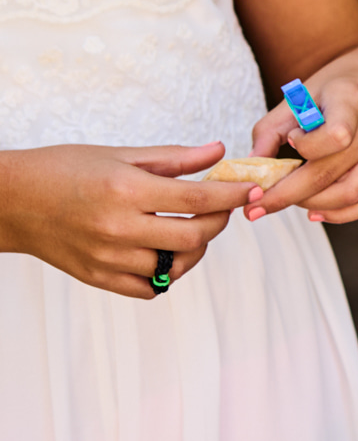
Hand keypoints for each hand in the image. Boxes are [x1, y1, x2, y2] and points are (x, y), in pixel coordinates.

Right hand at [0, 142, 259, 297]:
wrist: (11, 201)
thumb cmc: (63, 170)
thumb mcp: (117, 155)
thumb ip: (172, 159)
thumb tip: (219, 152)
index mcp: (125, 189)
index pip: (198, 196)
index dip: (232, 195)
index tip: (250, 191)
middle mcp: (120, 227)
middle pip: (195, 235)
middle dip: (218, 222)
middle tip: (220, 210)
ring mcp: (110, 257)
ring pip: (178, 264)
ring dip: (195, 248)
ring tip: (189, 230)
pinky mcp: (101, 278)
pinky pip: (153, 287)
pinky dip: (166, 273)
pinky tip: (163, 252)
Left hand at [246, 40, 357, 223]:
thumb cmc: (343, 85)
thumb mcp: (306, 91)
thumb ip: (275, 126)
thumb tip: (252, 164)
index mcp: (354, 100)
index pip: (335, 136)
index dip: (306, 147)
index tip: (291, 141)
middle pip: (331, 174)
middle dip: (288, 194)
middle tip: (256, 206)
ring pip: (350, 195)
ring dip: (313, 205)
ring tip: (287, 202)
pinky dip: (340, 214)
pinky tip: (316, 212)